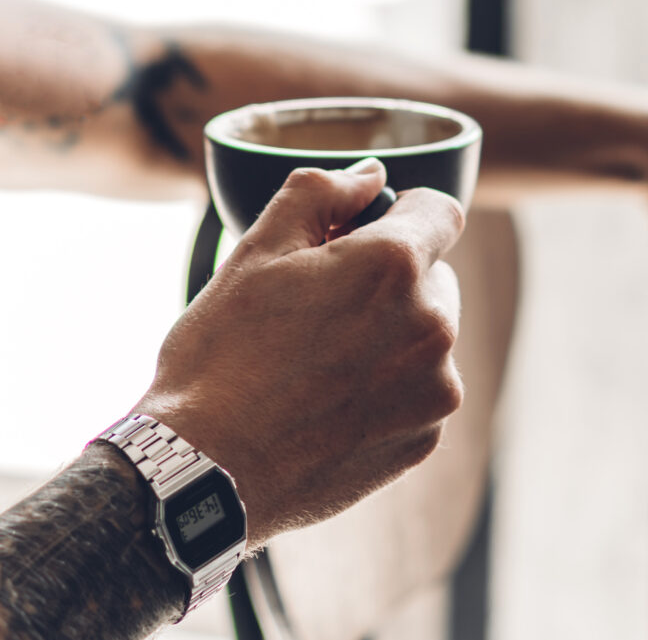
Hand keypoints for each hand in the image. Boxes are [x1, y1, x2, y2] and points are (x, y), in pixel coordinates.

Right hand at [134, 159, 465, 542]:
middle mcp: (433, 325)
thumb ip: (321, 193)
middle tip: (318, 306)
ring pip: (426, 336)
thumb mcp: (256, 250)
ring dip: (390, 334)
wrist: (206, 471)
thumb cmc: (223, 354)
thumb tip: (370, 176)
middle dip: (388, 279)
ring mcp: (435, 388)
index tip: (358, 235)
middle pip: (432, 275)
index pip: (440, 210)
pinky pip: (419, 390)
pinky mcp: (425, 438)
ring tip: (316, 362)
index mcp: (394, 265)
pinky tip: (327, 402)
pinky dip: (387, 387)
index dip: (399, 212)